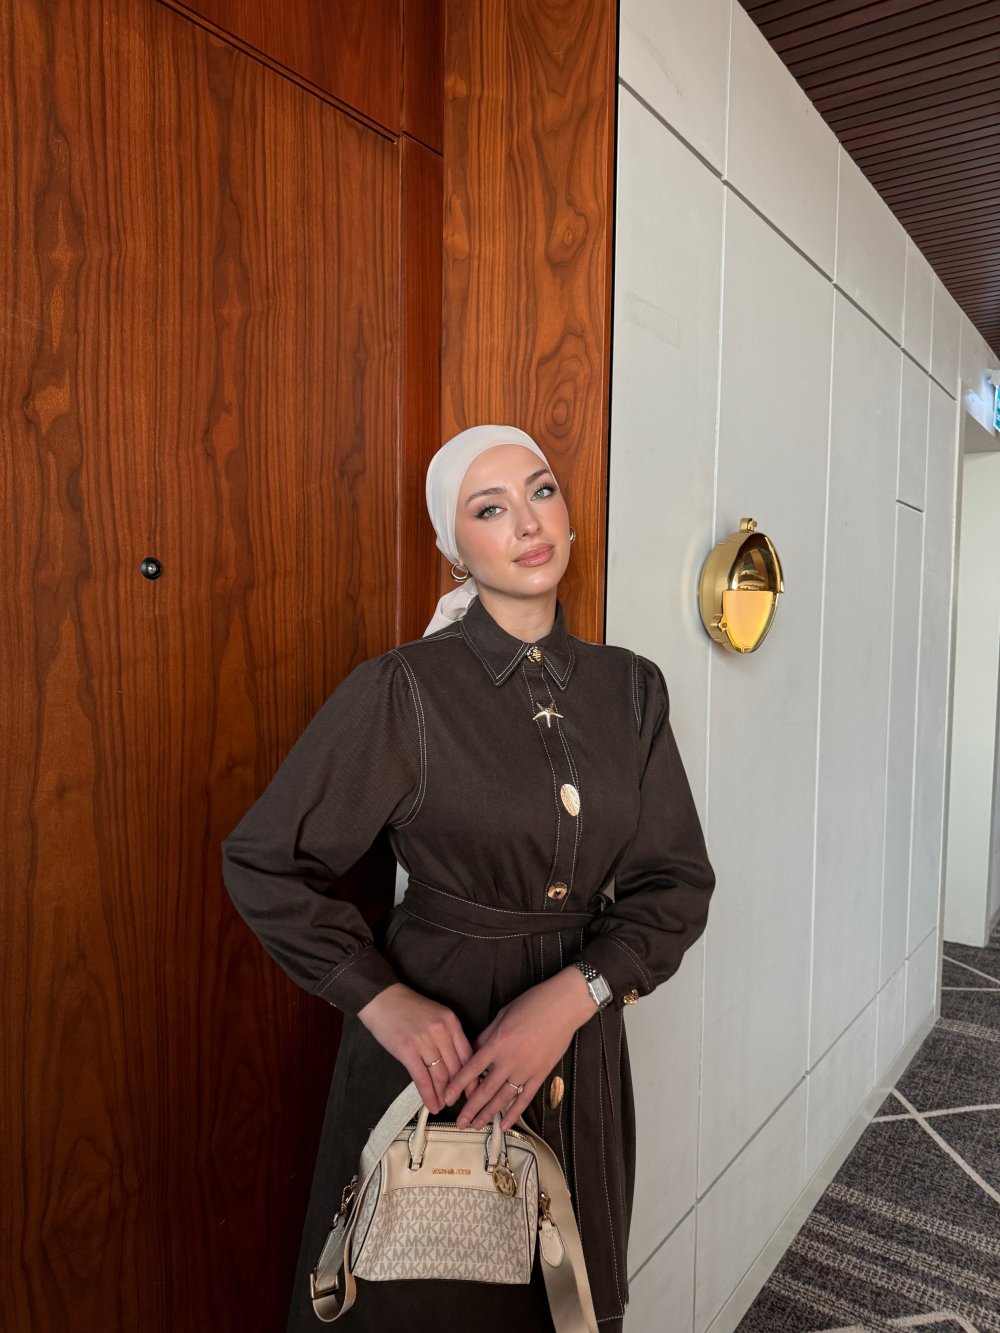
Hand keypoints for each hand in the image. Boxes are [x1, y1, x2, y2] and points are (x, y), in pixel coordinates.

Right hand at [357, 982, 474, 1112]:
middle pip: (456, 1068)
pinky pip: (422, 1079)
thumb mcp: (436, 1015)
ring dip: (443, 1095)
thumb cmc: (408, 1007)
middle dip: (457, 1089)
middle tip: (457, 1101)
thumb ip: (448, 1035)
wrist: (382, 999)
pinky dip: (429, 1096)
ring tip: (444, 1105)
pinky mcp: (407, 1051)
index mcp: (451, 1021)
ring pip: (440, 1076)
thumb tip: (456, 1064)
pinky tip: (432, 1105)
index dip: (471, 1076)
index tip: (473, 1090)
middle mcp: (441, 1031)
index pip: (468, 1054)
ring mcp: (424, 1041)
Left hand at [442, 968, 596, 1131]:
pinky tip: (505, 1125)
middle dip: (470, 1108)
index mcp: (497, 1043)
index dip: (457, 1085)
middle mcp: (509, 1060)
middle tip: (460, 1122)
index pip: (472, 1069)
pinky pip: (525, 1098)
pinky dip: (514, 1114)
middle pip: (485, 1090)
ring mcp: (526, 1069)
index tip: (447, 1097)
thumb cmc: (532, 1003)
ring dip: (488, 1114)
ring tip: (476, 1125)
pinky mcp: (541, 1074)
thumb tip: (472, 1051)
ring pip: (503, 1098)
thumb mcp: (502, 1015)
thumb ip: (486, 1036)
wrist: (563, 1006)